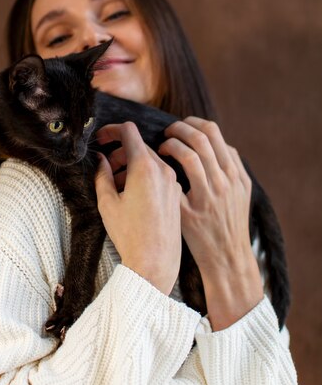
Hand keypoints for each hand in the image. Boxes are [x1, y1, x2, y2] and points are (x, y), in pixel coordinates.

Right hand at [95, 122, 181, 294]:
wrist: (155, 263)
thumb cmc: (130, 235)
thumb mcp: (107, 203)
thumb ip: (102, 175)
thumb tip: (101, 160)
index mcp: (144, 167)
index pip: (129, 131)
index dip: (111, 131)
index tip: (101, 140)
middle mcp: (163, 169)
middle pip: (139, 146)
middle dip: (119, 153)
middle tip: (106, 170)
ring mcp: (172, 181)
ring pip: (150, 160)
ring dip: (131, 165)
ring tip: (118, 185)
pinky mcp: (177, 193)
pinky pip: (160, 174)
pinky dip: (145, 176)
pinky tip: (134, 195)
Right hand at [158, 117, 263, 329]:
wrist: (227, 256)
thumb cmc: (196, 240)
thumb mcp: (176, 217)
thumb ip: (166, 189)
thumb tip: (139, 164)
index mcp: (203, 192)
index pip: (183, 152)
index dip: (167, 144)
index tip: (158, 146)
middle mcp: (222, 183)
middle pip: (202, 138)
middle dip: (181, 128)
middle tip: (168, 131)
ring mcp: (236, 180)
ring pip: (218, 138)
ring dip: (198, 128)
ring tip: (184, 129)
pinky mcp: (244, 180)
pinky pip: (229, 150)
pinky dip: (215, 142)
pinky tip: (202, 145)